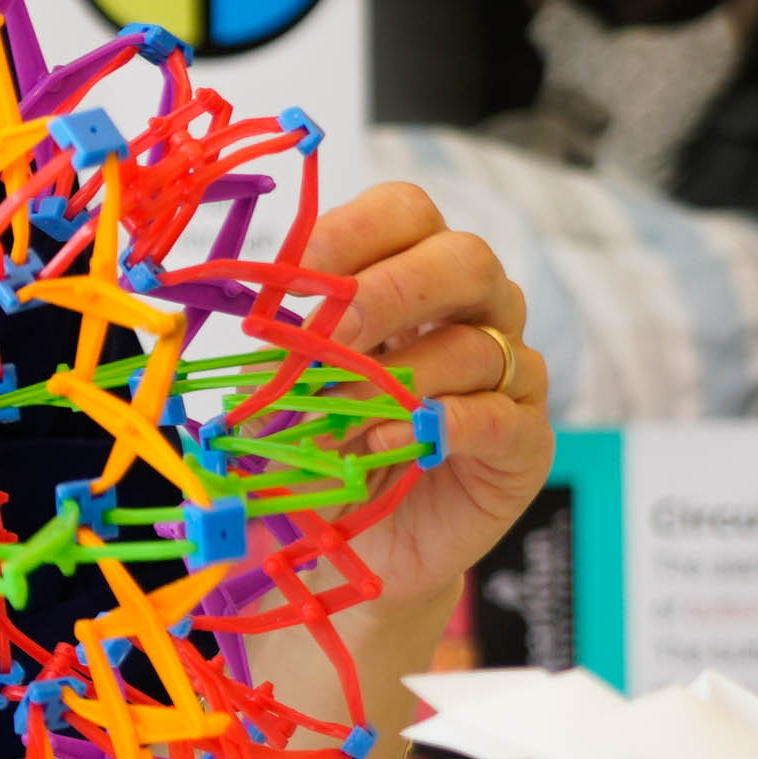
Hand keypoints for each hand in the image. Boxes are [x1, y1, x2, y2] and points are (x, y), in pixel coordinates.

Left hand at [304, 182, 548, 619]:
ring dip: (398, 378)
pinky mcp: (526, 440)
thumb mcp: (278, 391)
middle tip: (328, 339)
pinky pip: (501, 416)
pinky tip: (391, 442)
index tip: (286, 279)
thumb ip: (271, 353)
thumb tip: (231, 325)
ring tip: (340, 417)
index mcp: (413, 271)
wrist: (358, 544)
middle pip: (463, 257)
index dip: (347, 234)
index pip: (403, 213)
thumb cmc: (320, 449)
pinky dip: (443, 425)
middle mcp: (476, 309)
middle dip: (388, 292)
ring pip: (479, 342)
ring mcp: (510, 372)